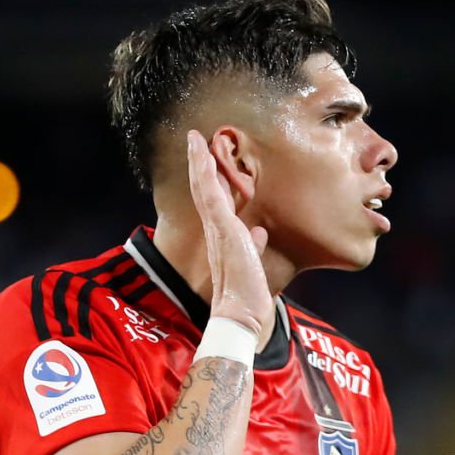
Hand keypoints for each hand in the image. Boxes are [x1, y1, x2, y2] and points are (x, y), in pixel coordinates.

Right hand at [187, 129, 273, 335]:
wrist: (240, 313)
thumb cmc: (247, 294)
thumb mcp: (254, 263)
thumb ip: (254, 246)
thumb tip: (259, 233)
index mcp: (223, 237)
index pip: (213, 202)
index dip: (209, 180)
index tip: (207, 161)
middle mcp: (216, 230)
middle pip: (203, 191)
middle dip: (199, 165)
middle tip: (195, 142)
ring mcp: (217, 229)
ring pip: (204, 188)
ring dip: (199, 162)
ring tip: (195, 140)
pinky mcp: (223, 229)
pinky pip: (211, 196)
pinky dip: (205, 174)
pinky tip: (202, 155)